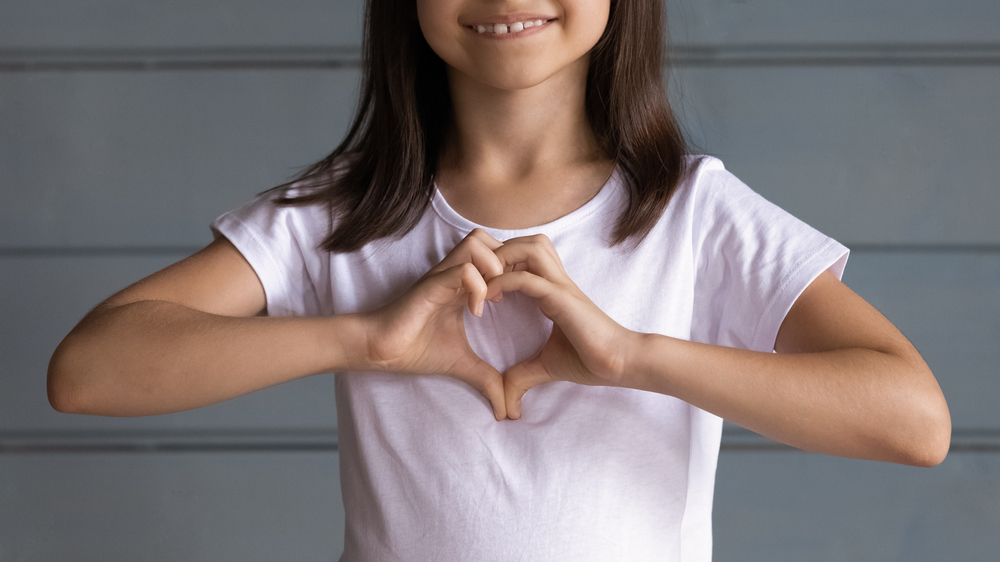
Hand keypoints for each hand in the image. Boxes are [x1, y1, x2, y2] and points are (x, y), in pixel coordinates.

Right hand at [361, 229, 507, 419]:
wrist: (380, 350)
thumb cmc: (416, 349)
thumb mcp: (462, 365)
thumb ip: (488, 379)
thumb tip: (509, 411)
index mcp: (464, 285)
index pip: (499, 256)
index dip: (515, 272)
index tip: (518, 302)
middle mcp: (455, 273)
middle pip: (491, 239)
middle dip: (509, 262)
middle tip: (511, 294)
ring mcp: (442, 276)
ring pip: (478, 244)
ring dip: (494, 268)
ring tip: (494, 300)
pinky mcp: (431, 285)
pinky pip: (463, 269)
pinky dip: (477, 286)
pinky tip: (475, 312)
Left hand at [487, 234, 637, 418]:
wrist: (620, 363)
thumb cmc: (590, 360)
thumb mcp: (546, 367)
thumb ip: (522, 375)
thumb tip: (505, 401)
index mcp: (553, 289)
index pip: (524, 256)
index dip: (500, 264)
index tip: (480, 289)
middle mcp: (556, 281)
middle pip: (525, 241)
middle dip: (497, 253)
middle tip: (479, 279)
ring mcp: (560, 286)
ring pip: (528, 248)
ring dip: (501, 259)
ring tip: (483, 284)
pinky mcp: (561, 298)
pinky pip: (527, 278)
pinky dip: (503, 282)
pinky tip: (489, 299)